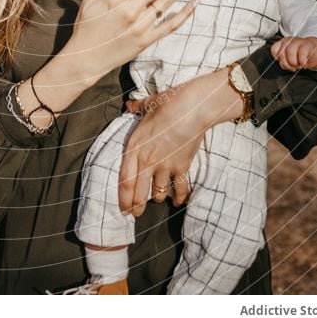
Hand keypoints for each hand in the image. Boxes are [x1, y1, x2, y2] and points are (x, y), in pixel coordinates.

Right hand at [68, 0, 199, 76]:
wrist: (86, 59)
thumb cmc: (87, 27)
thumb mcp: (89, 1)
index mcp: (114, 0)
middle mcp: (130, 12)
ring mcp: (141, 27)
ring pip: (165, 2)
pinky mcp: (147, 40)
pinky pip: (171, 25)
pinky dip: (185, 13)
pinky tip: (195, 1)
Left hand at [119, 68, 241, 216]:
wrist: (194, 107)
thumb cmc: (170, 102)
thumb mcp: (148, 103)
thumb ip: (137, 107)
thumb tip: (129, 104)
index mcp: (135, 146)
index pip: (125, 180)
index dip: (123, 198)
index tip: (122, 208)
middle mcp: (148, 160)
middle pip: (139, 192)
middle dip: (137, 207)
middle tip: (135, 214)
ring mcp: (166, 165)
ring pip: (159, 193)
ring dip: (157, 198)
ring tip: (157, 200)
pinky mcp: (182, 166)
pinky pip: (180, 189)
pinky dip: (179, 197)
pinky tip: (178, 201)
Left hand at [271, 36, 316, 70]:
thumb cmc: (301, 55)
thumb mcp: (290, 58)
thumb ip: (283, 60)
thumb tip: (282, 64)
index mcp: (283, 43)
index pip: (274, 49)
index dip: (278, 58)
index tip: (284, 62)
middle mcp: (289, 40)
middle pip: (281, 52)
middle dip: (286, 63)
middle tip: (293, 67)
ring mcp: (298, 41)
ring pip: (290, 52)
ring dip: (293, 62)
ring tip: (298, 66)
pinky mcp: (308, 45)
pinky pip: (301, 54)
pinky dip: (302, 62)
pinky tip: (304, 64)